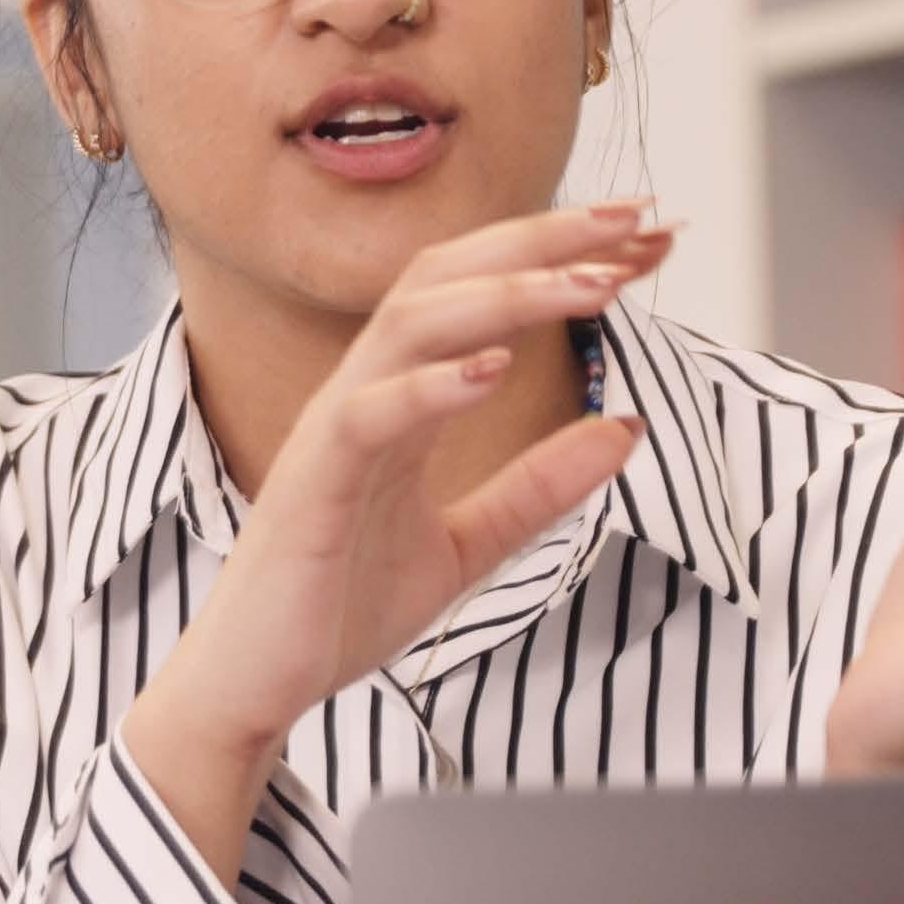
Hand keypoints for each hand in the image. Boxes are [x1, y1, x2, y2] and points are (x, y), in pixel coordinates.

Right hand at [164, 202, 667, 754]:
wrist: (257, 685)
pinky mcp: (312, 486)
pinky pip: (366, 415)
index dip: (563, 257)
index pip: (482, 293)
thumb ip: (538, 486)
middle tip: (636, 218)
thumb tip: (624, 428)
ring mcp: (333, 433)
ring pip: (410, 322)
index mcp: (399, 396)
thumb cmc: (340, 606)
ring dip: (506, 293)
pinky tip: (495, 369)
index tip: (647, 240)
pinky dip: (430, 385)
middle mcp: (364, 392)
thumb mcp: (468, 544)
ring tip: (591, 282)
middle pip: (448, 275)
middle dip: (545, 238)